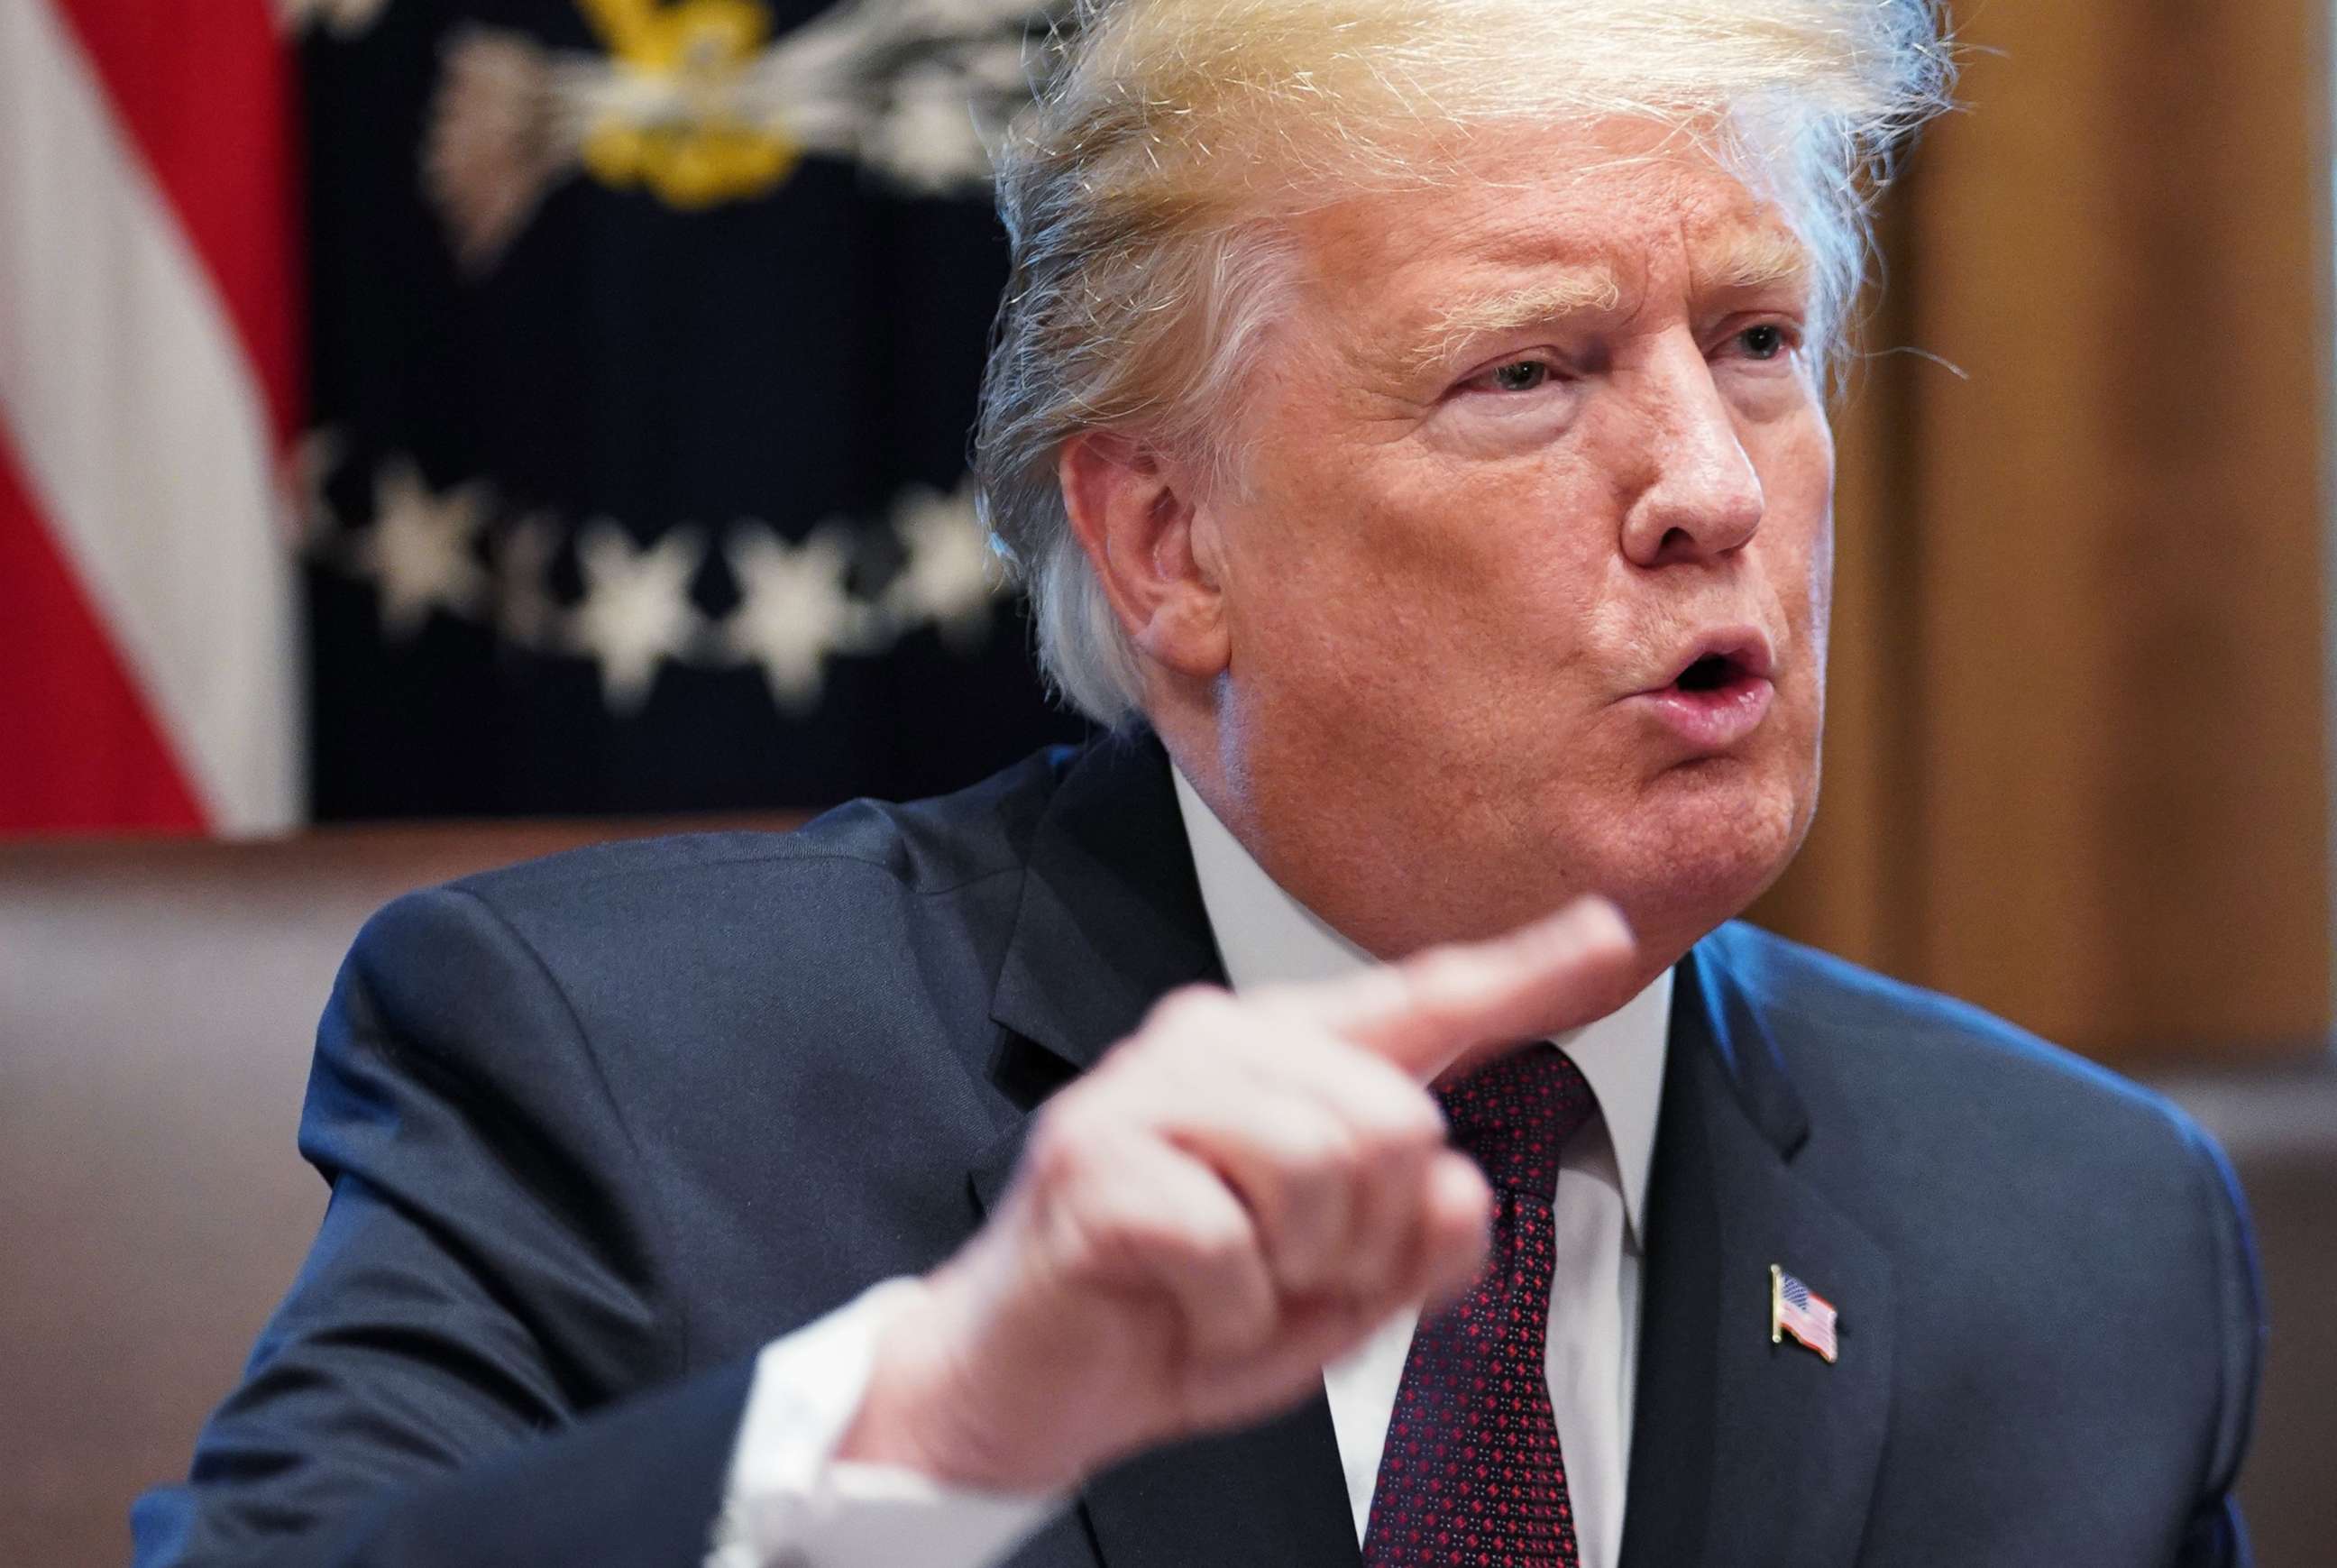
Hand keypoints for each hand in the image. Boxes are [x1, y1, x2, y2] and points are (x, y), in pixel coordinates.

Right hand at [835, 897, 1638, 1492]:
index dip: (1523, 975)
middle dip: (1368, 1238)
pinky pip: (1231, 1244)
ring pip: (1320, 1163)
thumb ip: (1416, 1243)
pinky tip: (1182, 1310)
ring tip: (1237, 1287)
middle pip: (1393, 1116)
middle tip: (1295, 1279)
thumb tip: (1460, 1191)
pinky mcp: (1093, 1161)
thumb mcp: (1334, 1296)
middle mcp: (1214, 1046)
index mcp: (1280, 1061)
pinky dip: (1226, 1315)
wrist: (1027, 1381)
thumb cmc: (1177, 1314)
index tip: (1609, 936)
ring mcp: (1144, 1093)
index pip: (1421, 1004)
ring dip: (1296, 1271)